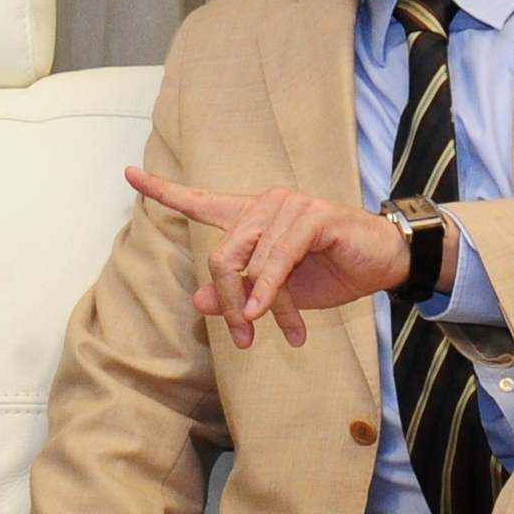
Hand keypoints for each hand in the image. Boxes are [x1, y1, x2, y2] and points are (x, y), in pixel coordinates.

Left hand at [126, 165, 429, 349]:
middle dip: (227, 301)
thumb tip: (197, 300)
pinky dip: (269, 290)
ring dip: (261, 305)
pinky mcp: (312, 217)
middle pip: (221, 255)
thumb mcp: (278, 294)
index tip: (129, 175)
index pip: (199, 202)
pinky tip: (265, 314)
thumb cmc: (332, 272)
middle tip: (243, 338)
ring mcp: (288, 207)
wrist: (384, 264)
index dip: (162, 190)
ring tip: (286, 333)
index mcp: (251, 219)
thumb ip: (238, 294)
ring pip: (248, 262)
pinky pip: (277, 259)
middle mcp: (264, 206)